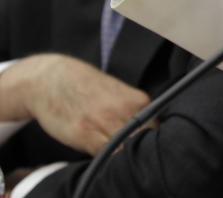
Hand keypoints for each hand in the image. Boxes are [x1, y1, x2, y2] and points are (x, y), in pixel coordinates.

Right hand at [0, 54, 148, 155]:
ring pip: (125, 150)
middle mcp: (125, 110)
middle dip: (137, 147)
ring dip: (120, 153)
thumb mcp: (119, 95)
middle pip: (143, 141)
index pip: (156, 130)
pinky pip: (104, 155)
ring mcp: (105, 122)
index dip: (149, 140)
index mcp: (138, 101)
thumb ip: (134, 113)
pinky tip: (98, 150)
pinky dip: (105, 158)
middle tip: (124, 145)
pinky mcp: (84, 133)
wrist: (52, 78)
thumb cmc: (86, 87)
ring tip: (109, 146)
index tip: (140, 142)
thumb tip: (147, 135)